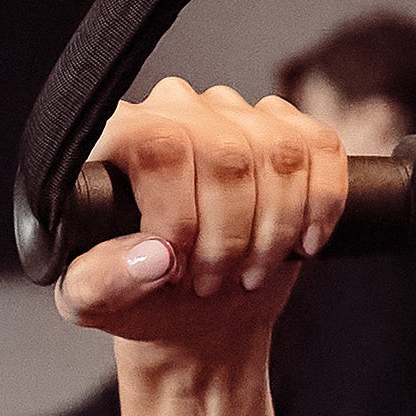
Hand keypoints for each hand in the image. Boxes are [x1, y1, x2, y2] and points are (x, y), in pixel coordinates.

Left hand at [56, 76, 347, 347]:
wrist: (192, 308)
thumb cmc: (134, 296)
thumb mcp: (93, 302)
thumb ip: (100, 281)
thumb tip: (154, 255)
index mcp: (117, 135)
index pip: (161, 147)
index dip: (179, 215)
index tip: (176, 268)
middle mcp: (176, 107)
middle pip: (226, 153)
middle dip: (229, 236)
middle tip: (213, 283)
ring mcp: (237, 112)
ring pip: (280, 154)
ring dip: (275, 231)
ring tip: (248, 274)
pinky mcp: (288, 129)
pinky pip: (322, 150)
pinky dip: (320, 206)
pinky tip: (301, 244)